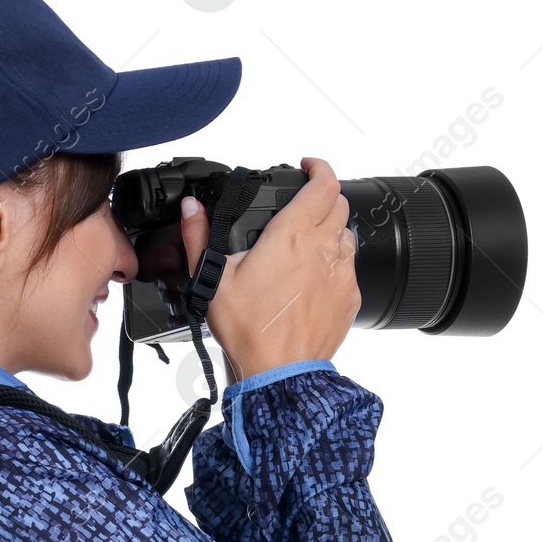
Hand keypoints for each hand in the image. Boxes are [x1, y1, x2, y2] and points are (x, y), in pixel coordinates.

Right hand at [180, 157, 359, 382]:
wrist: (279, 374)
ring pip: (347, 235)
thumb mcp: (213, 281)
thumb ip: (199, 238)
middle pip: (339, 205)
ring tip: (305, 246)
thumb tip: (192, 210)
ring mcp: (343, 273)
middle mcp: (325, 248)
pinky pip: (349, 268)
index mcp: (294, 235)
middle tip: (302, 207)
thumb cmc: (249, 330)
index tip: (308, 167)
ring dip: (330, 231)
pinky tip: (312, 280)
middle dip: (322, 198)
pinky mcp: (351, 297)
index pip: (325, 183)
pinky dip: (334, 264)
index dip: (319, 168)